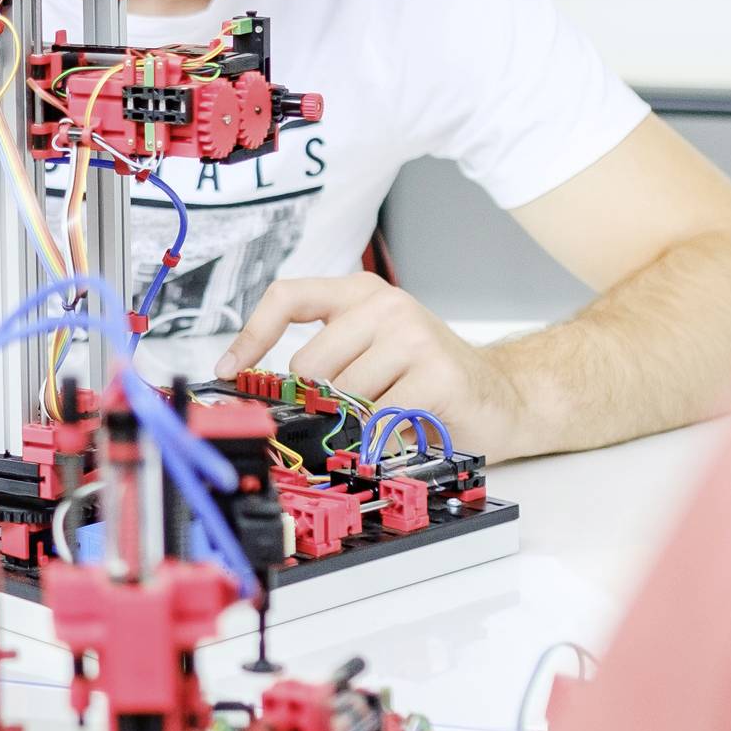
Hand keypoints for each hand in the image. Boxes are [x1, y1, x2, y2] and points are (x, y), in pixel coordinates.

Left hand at [217, 273, 532, 461]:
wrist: (502, 396)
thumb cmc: (427, 381)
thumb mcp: (370, 356)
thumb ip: (325, 362)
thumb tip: (265, 395)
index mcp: (361, 294)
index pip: (288, 297)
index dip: (251, 335)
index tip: (229, 369)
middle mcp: (386, 305)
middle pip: (309, 365)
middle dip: (322, 400)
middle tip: (354, 411)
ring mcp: (413, 336)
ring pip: (343, 396)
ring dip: (359, 421)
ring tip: (393, 413)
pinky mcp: (435, 374)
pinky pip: (378, 419)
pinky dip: (384, 436)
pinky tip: (409, 426)